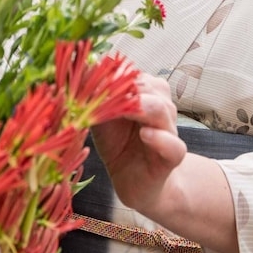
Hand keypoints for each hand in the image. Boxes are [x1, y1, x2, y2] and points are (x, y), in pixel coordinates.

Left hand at [91, 73, 186, 213]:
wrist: (134, 181)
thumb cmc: (117, 145)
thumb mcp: (100, 119)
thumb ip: (94, 98)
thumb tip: (79, 71)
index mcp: (144, 94)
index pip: (133, 75)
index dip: (114, 76)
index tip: (92, 78)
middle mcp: (160, 107)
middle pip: (150, 87)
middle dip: (127, 88)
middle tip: (104, 92)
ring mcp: (169, 131)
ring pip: (162, 110)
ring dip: (142, 107)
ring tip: (124, 110)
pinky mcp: (173, 156)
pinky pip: (173, 144)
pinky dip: (160, 138)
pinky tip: (145, 134)